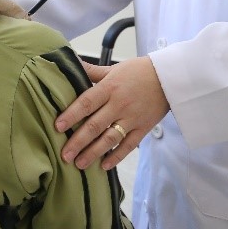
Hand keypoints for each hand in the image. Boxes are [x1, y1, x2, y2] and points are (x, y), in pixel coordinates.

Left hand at [55, 56, 169, 170]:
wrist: (170, 78)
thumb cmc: (139, 72)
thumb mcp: (114, 68)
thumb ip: (92, 71)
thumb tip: (70, 63)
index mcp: (110, 88)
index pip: (87, 103)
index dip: (72, 115)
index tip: (57, 127)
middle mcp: (119, 105)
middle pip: (95, 125)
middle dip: (78, 141)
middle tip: (64, 155)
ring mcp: (132, 119)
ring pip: (110, 139)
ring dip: (93, 153)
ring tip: (79, 164)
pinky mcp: (143, 128)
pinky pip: (129, 145)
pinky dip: (117, 156)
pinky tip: (104, 166)